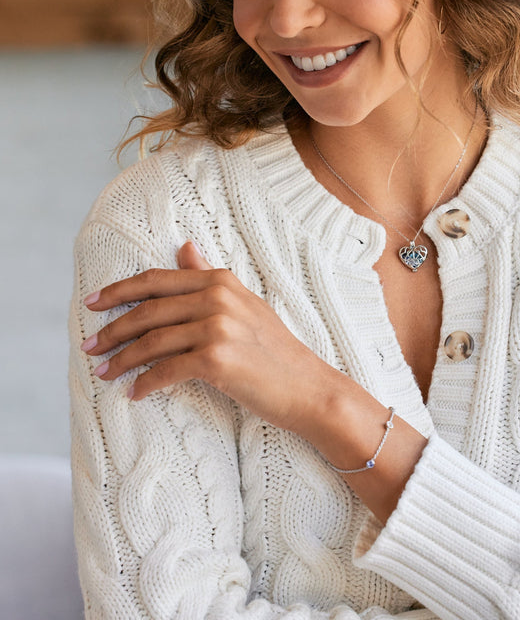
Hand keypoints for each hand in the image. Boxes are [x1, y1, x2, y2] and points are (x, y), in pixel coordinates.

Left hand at [81, 241, 331, 430]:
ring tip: (103, 373)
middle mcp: (217, 298)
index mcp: (221, 281)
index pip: (157, 280)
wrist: (308, 387)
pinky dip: (144, 384)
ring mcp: (218, 328)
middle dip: (112, 329)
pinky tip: (134, 393)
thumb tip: (184, 247)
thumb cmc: (275, 349)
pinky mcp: (216, 360)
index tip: (92, 303)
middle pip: (148, 310)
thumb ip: (208, 276)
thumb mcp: (244, 304)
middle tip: (89, 346)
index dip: (119, 291)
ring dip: (121, 360)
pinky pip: (165, 371)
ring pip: (151, 341)